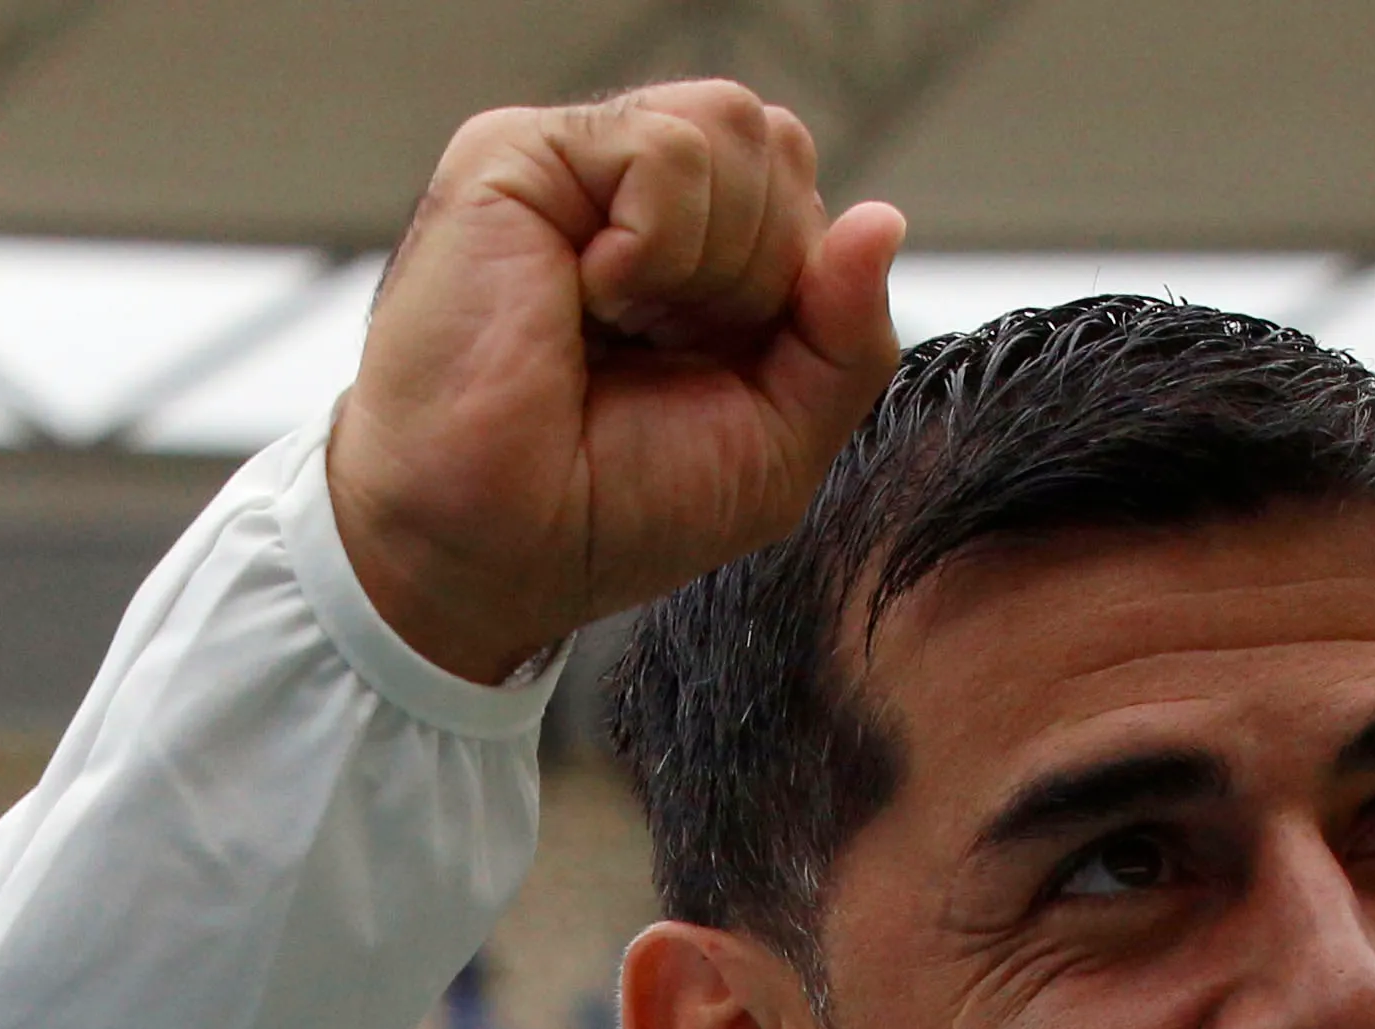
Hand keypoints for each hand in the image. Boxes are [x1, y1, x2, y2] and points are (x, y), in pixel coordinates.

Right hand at [326, 81, 906, 685]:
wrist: (493, 556)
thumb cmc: (606, 513)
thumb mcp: (778, 442)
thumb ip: (846, 338)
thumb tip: (881, 222)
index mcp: (690, 253)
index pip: (800, 193)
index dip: (794, 288)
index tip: (708, 371)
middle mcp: (629, 198)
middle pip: (776, 144)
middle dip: (760, 269)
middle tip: (664, 349)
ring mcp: (573, 169)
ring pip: (732, 126)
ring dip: (711, 257)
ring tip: (622, 322)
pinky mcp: (516, 156)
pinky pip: (666, 147)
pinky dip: (656, 244)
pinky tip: (591, 298)